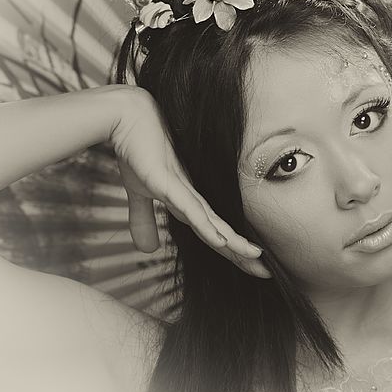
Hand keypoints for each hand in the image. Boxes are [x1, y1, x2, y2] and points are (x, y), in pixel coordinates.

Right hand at [108, 87, 270, 278]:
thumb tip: (147, 250)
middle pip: (222, 231)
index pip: (214, 232)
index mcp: (187, 200)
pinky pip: (191, 209)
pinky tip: (223, 241)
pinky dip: (207, 226)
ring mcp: (183, 189)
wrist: (125, 117)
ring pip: (214, 223)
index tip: (251, 268)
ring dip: (234, 243)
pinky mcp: (168, 183)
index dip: (232, 252)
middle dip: (243, 254)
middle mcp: (192, 197)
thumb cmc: (135, 149)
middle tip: (266, 274)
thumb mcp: (138, 193)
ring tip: (255, 259)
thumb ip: (144, 221)